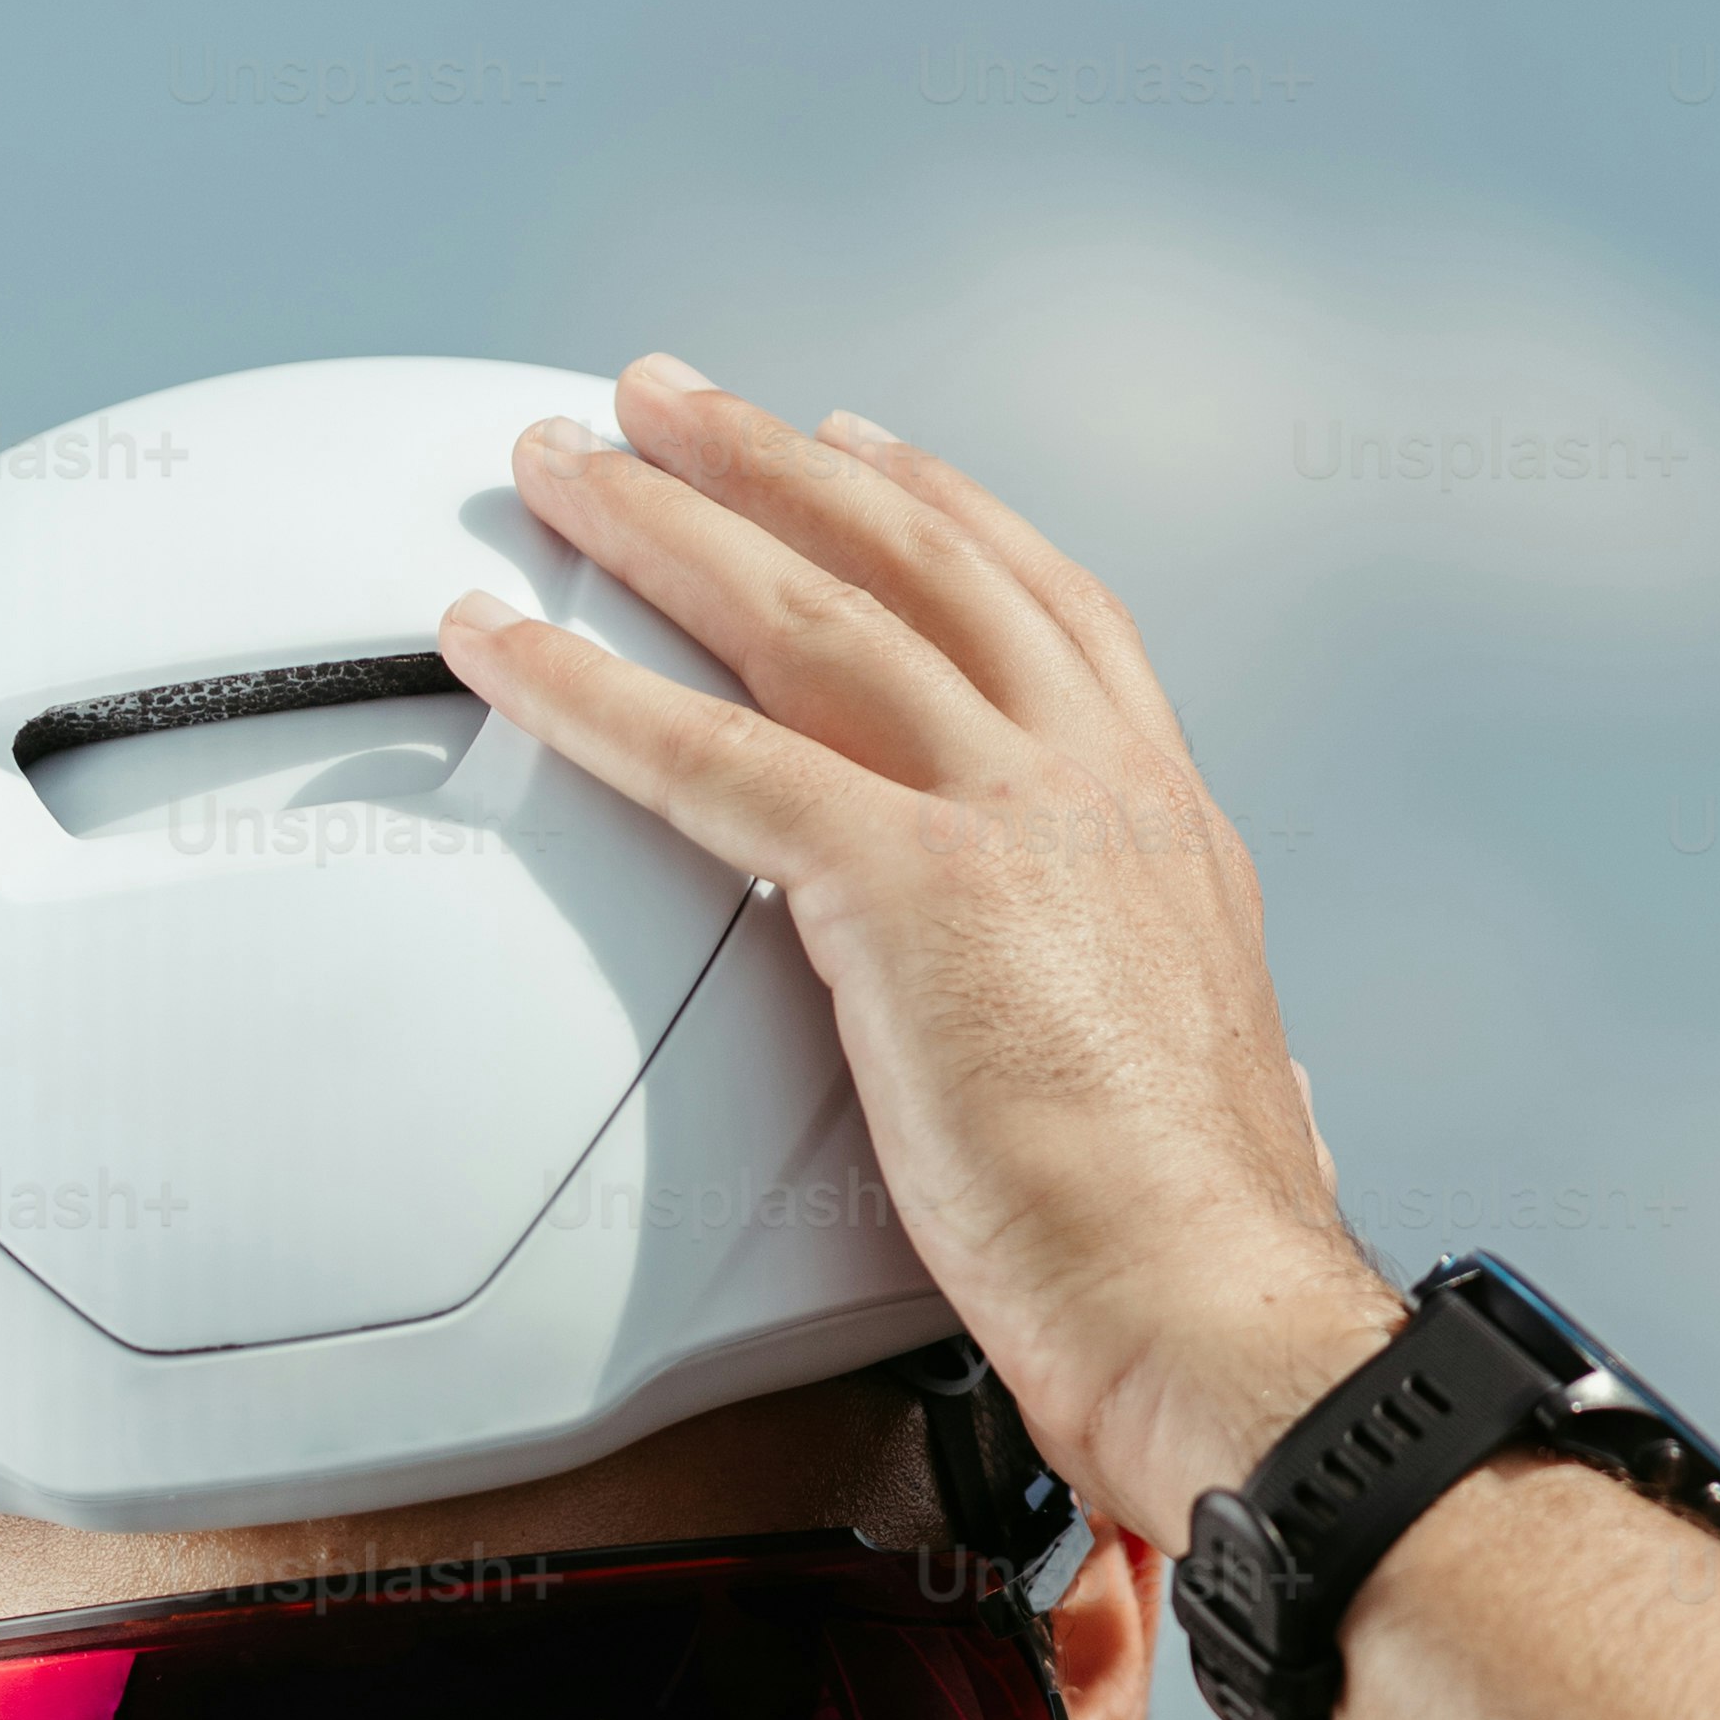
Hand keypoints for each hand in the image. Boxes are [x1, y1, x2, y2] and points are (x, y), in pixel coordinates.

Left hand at [438, 354, 1398, 1551]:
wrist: (1220, 1318)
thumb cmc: (1189, 1265)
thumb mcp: (1177, 1093)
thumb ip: (1118, 1029)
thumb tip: (1130, 1071)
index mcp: (1163, 829)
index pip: (1045, 613)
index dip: (941, 515)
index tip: (861, 448)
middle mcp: (1098, 787)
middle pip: (912, 566)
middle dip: (774, 463)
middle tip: (664, 400)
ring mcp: (1012, 824)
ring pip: (807, 616)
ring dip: (667, 520)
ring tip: (567, 457)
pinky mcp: (917, 895)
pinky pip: (714, 760)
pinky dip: (590, 688)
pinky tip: (500, 640)